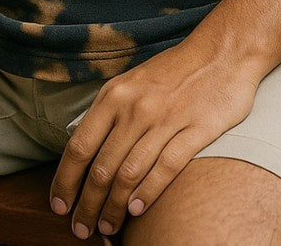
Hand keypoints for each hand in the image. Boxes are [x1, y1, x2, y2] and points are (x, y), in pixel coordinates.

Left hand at [49, 34, 258, 238]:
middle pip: (102, 167)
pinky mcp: (196, 130)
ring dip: (114, 208)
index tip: (58, 205)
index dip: (66, 181)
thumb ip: (109, 112)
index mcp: (115, 95)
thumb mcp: (131, 82)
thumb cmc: (173, 70)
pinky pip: (165, 168)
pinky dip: (147, 193)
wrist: (221, 51)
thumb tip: (85, 150)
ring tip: (107, 227)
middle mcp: (136, 108)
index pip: (80, 146)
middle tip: (82, 228)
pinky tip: (136, 210)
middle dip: (88, 204)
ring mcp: (166, 119)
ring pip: (129, 174)